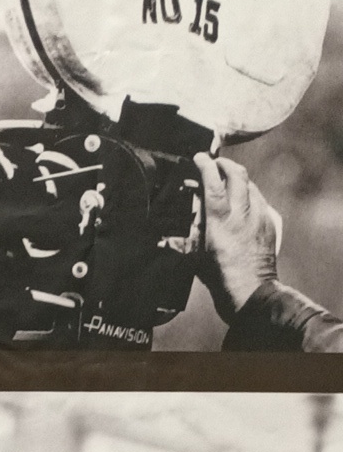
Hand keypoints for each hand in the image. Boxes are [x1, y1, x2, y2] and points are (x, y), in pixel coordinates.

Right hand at [195, 154, 282, 322]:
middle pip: (237, 173)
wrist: (251, 293)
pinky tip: (243, 206)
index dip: (204, 164)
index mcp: (220, 218)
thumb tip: (181, 220)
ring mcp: (259, 215)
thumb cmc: (220, 278)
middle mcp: (242, 211)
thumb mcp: (196, 255)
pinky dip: (250, 197)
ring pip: (250, 185)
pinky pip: (261, 201)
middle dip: (225, 165)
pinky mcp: (270, 223)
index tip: (198, 158)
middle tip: (215, 165)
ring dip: (238, 180)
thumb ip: (190, 233)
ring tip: (228, 184)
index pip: (212, 179)